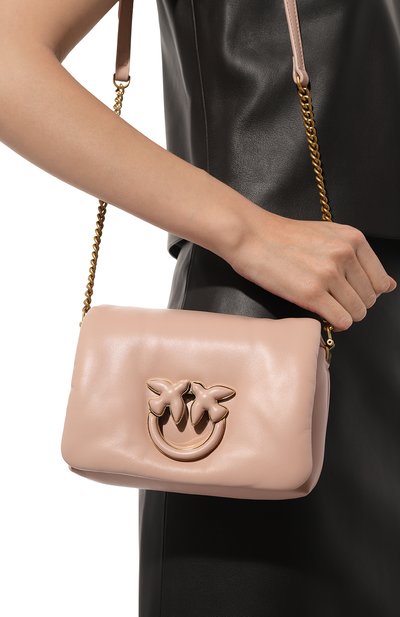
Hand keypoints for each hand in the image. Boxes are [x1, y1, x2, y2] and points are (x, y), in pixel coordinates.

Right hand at [227, 208, 396, 331]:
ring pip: (357, 312)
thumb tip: (389, 286)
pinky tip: (322, 313)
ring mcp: (329, 274)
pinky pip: (341, 320)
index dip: (365, 292)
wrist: (251, 236)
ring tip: (326, 305)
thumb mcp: (329, 235)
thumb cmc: (284, 236)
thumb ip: (358, 257)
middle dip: (354, 304)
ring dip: (344, 315)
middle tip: (332, 299)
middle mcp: (345, 255)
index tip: (348, 291)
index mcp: (353, 239)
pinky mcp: (311, 293)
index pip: (381, 281)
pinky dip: (335, 323)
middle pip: (369, 299)